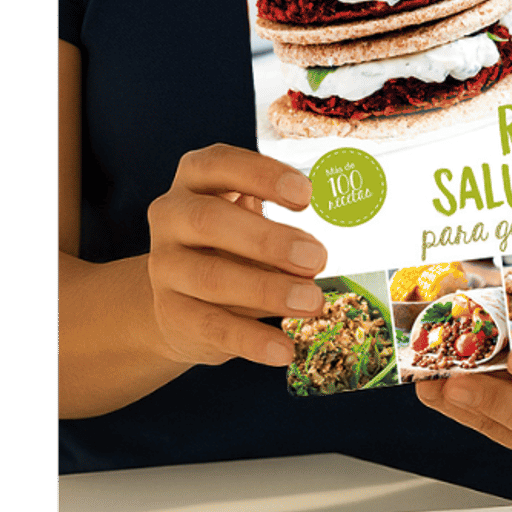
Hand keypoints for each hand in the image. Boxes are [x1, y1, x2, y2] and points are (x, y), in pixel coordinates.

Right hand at [143, 145, 324, 368]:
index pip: (220, 164)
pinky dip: (252, 339)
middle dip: (267, 239)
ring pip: (210, 276)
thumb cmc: (232, 245)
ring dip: (266, 291)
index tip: (307, 195)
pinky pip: (211, 325)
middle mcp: (172, 215)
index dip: (262, 175)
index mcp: (197, 179)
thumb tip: (345, 232)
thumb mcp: (253, 219)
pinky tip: (284, 348)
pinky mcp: (170, 311)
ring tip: (311, 301)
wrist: (180, 297)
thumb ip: (288, 221)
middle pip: (210, 220)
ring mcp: (165, 265)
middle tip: (317, 257)